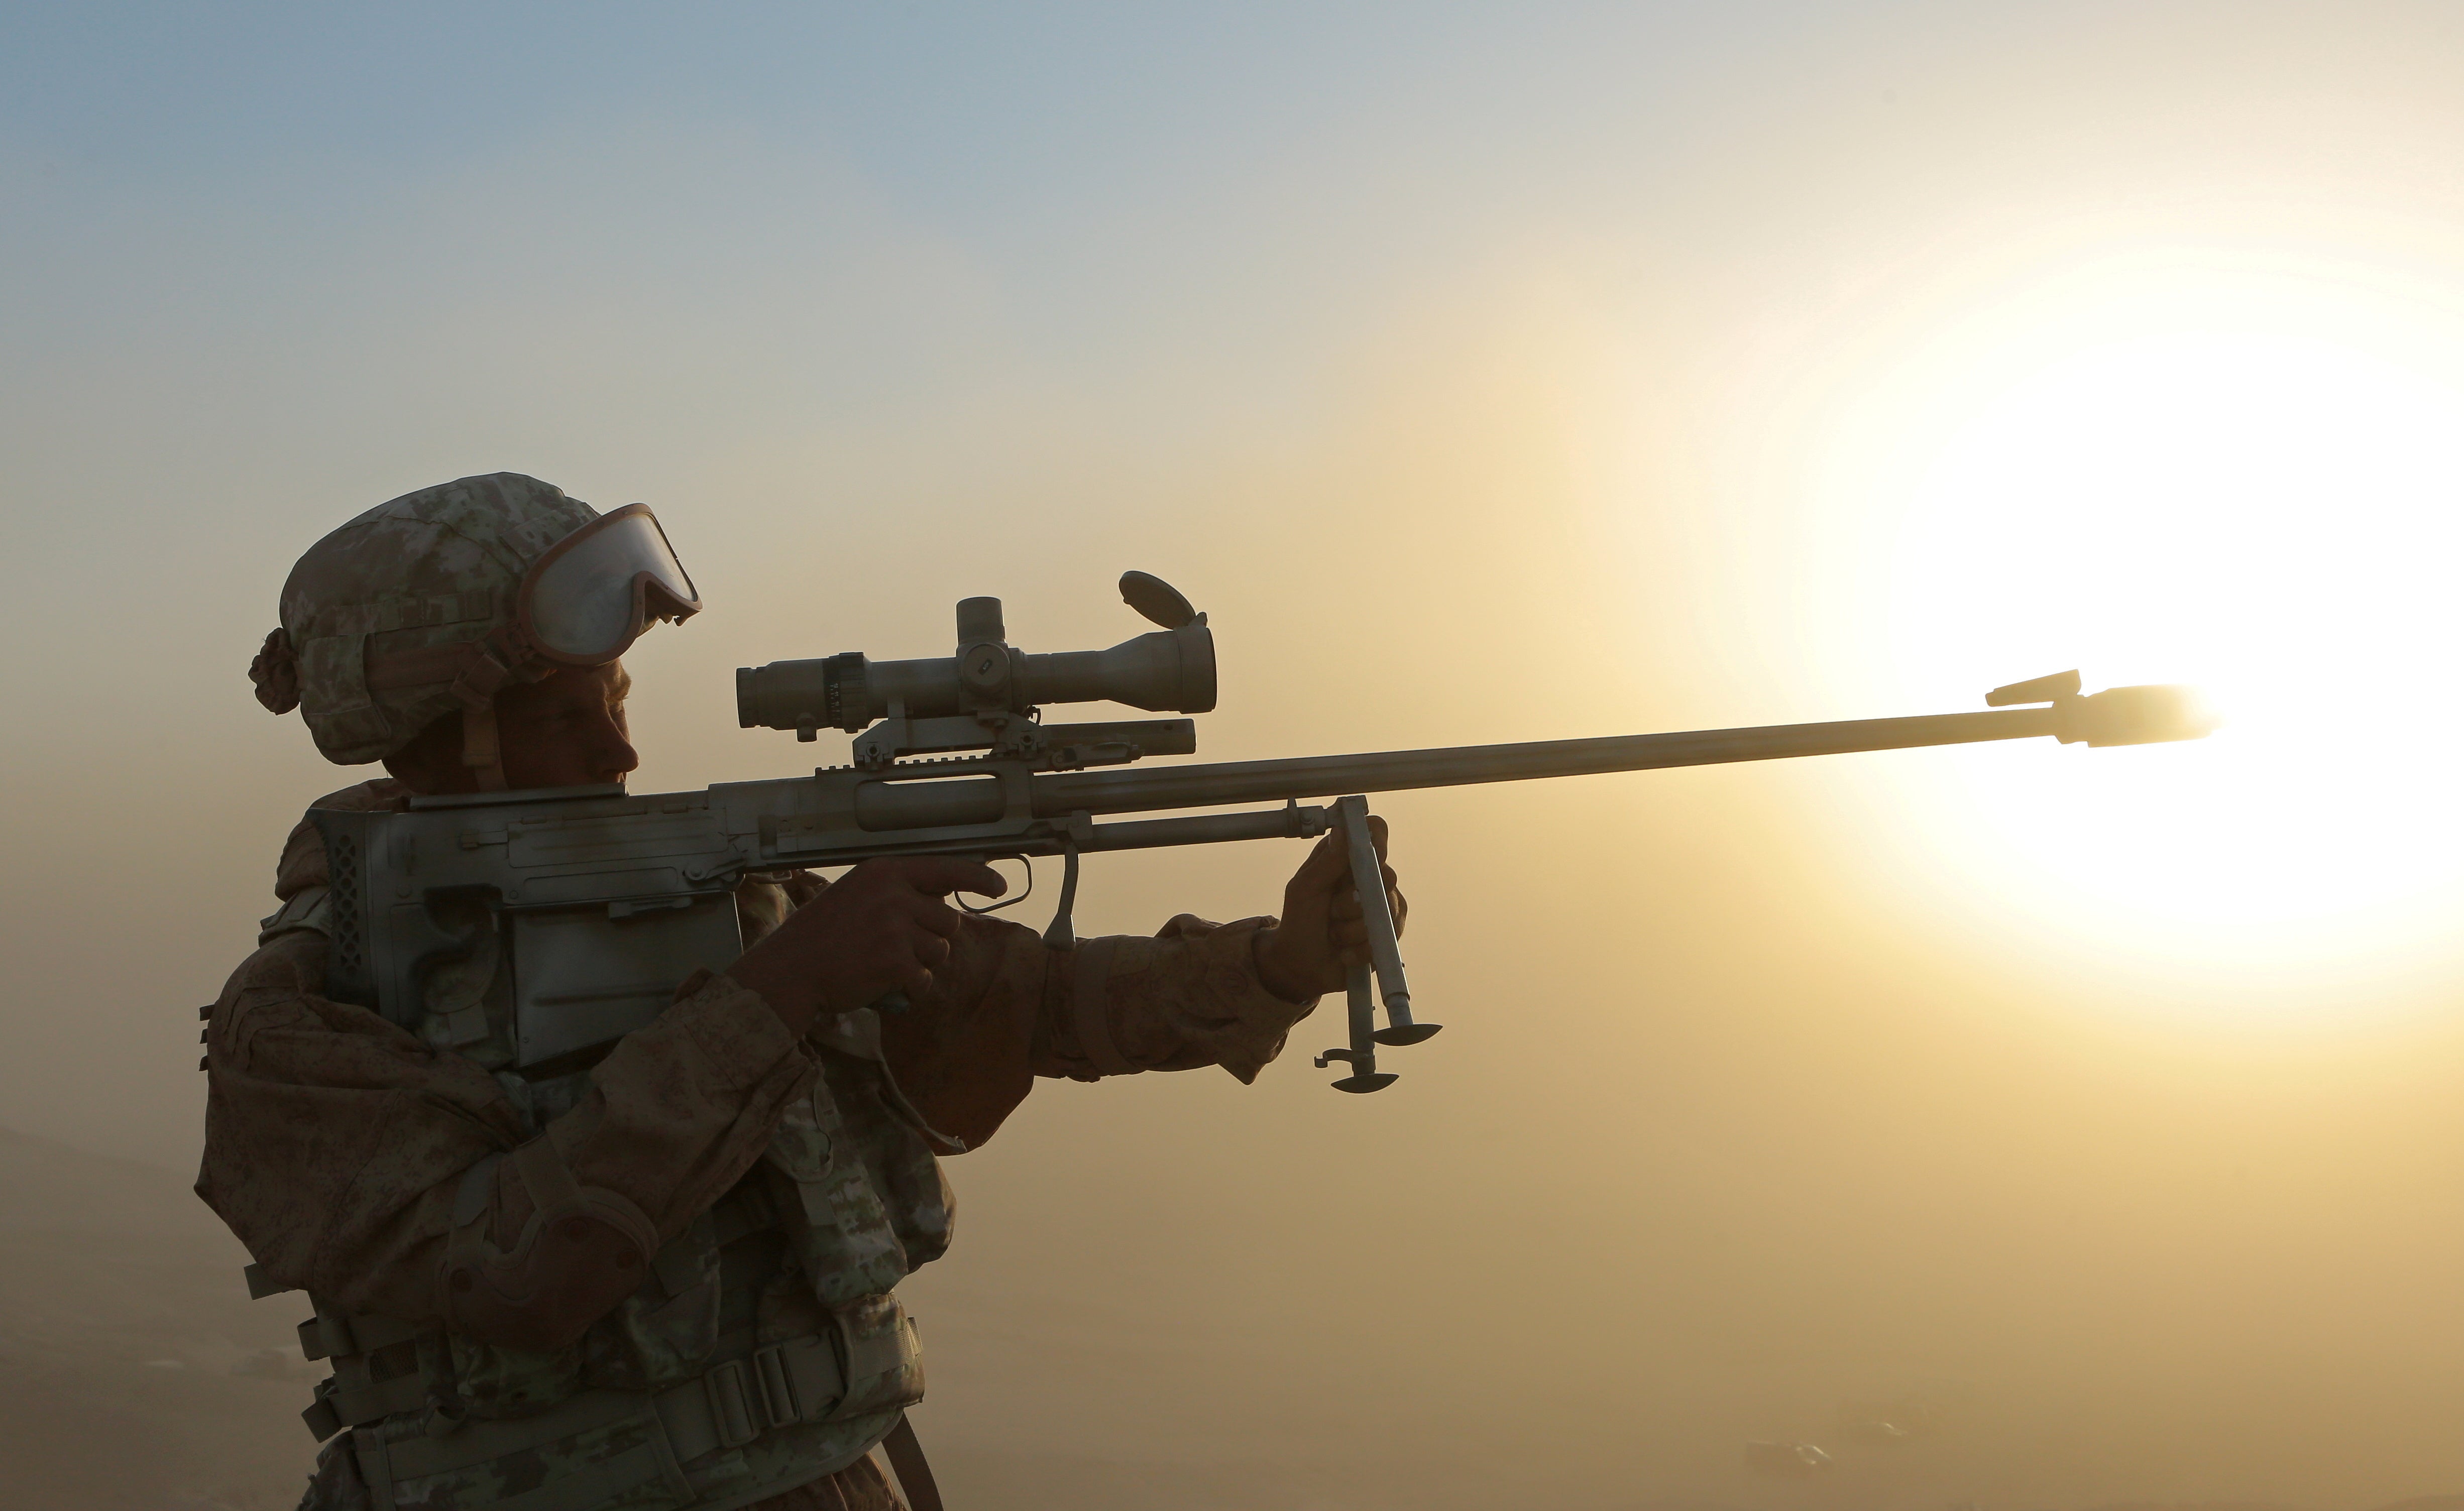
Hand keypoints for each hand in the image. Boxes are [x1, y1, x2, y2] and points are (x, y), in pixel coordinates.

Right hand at [724, 856, 1005, 1034]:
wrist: (790, 969)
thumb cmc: (821, 935)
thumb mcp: (856, 893)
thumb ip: (896, 891)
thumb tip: (941, 900)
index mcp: (884, 871)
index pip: (946, 868)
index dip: (978, 877)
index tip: (999, 885)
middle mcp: (893, 894)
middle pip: (948, 919)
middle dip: (933, 938)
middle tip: (899, 948)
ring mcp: (895, 927)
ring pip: (940, 950)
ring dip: (922, 963)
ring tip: (887, 964)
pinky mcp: (895, 962)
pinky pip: (925, 979)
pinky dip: (912, 987)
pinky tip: (886, 984)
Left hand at [1253, 816, 1406, 1002]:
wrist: (1301, 965)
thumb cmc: (1299, 921)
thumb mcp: (1305, 889)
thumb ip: (1326, 861)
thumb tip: (1344, 830)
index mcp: (1346, 857)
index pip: (1376, 832)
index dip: (1377, 841)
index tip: (1367, 859)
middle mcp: (1370, 876)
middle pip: (1386, 875)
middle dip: (1353, 902)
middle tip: (1332, 911)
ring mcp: (1384, 904)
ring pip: (1385, 911)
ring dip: (1352, 929)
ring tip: (1334, 934)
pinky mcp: (1389, 932)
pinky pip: (1386, 938)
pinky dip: (1360, 949)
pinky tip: (1344, 952)